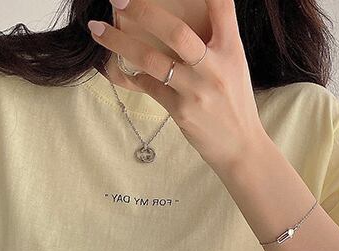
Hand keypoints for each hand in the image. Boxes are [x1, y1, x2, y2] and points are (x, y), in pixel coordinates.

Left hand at [87, 0, 269, 172]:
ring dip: (119, 43)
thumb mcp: (234, 66)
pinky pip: (148, 86)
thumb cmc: (235, 103)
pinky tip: (120, 68)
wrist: (240, 148)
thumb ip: (214, 42)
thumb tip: (178, 21)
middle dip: (142, 11)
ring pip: (151, 61)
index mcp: (231, 50)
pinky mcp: (180, 111)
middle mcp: (214, 68)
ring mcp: (195, 91)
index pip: (222, 8)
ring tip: (97, 30)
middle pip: (175, 33)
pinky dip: (132, 75)